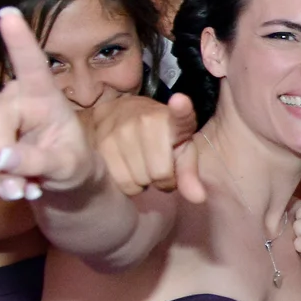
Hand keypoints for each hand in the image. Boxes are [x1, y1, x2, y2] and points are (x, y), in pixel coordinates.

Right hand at [0, 7, 99, 201]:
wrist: (61, 182)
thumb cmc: (72, 166)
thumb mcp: (68, 169)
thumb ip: (38, 162)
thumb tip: (2, 157)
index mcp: (45, 96)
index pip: (31, 65)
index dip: (19, 40)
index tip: (9, 13)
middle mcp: (14, 96)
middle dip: (2, 160)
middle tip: (25, 186)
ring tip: (21, 188)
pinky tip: (5, 187)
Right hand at [87, 92, 204, 201]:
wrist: (122, 114)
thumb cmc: (161, 138)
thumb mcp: (181, 151)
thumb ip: (190, 175)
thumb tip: (199, 199)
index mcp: (173, 120)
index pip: (180, 114)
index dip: (181, 109)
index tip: (180, 102)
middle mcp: (147, 121)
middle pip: (159, 174)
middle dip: (161, 179)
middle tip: (158, 166)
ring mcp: (121, 129)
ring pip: (137, 181)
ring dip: (143, 182)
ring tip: (143, 166)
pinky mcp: (102, 142)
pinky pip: (120, 182)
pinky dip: (128, 184)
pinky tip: (129, 169)